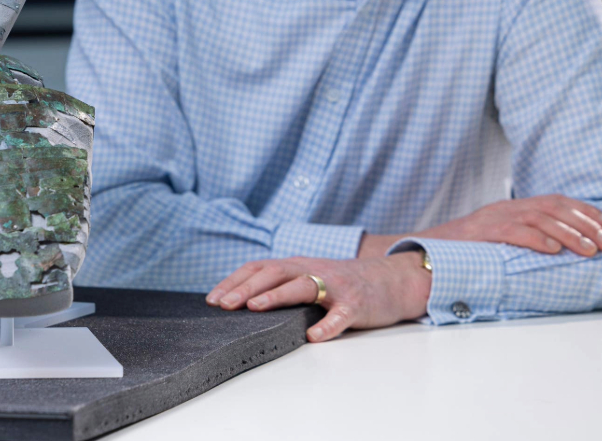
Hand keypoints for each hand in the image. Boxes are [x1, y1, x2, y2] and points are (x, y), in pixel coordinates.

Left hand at [206, 253, 430, 342]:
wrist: (389, 280)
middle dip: (246, 288)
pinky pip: (340, 314)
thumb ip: (279, 285)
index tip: (212, 298)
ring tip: (256, 308)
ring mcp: (335, 286)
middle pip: (274, 273)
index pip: (258, 268)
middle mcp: (311, 270)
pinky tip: (313, 335)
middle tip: (224, 304)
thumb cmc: (339, 283)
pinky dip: (326, 324)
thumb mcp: (306, 277)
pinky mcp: (356, 304)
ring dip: (277, 296)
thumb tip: (239, 304)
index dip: (234, 281)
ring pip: (303, 286)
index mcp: (295, 265)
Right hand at [360, 195, 601, 258]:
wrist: (424, 250)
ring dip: (570, 234)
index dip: (586, 210)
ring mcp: (493, 218)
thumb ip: (523, 235)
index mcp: (512, 207)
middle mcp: (505, 207)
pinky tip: (554, 250)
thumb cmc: (464, 250)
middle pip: (554, 208)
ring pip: (540, 219)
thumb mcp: (497, 237)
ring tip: (590, 249)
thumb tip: (560, 247)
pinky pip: (514, 232)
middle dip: (586, 224)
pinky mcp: (481, 232)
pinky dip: (536, 239)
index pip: (556, 201)